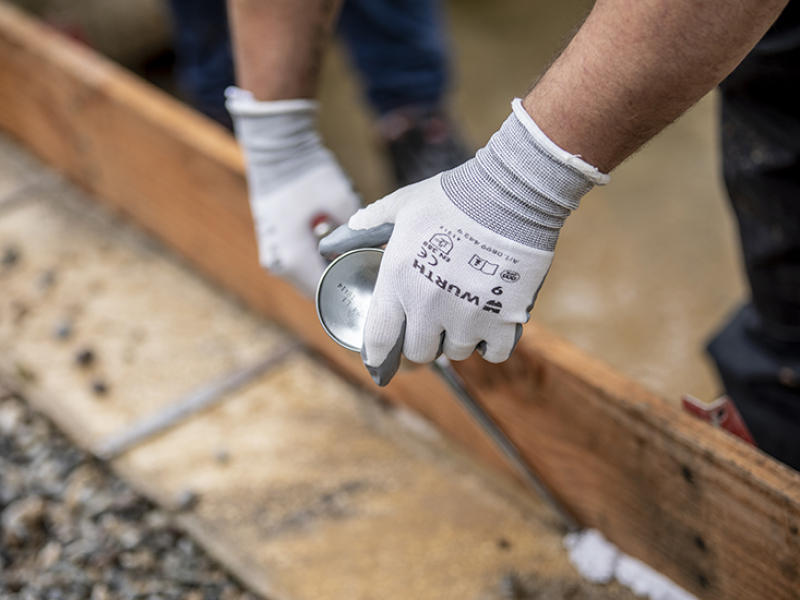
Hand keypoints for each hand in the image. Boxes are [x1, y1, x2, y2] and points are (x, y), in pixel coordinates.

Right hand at [226, 87, 360, 297]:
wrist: (277, 150)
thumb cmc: (310, 174)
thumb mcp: (342, 201)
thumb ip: (358, 234)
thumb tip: (380, 253)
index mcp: (294, 258)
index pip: (328, 294)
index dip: (353, 292)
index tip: (376, 288)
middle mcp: (279, 264)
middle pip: (318, 291)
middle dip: (343, 286)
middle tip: (372, 277)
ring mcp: (272, 256)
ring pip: (307, 281)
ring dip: (330, 277)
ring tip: (358, 265)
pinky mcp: (272, 247)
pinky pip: (299, 269)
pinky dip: (317, 267)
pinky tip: (339, 256)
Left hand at [321, 99, 608, 384]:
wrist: (510, 193)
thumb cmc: (452, 196)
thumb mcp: (401, 205)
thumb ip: (368, 225)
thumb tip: (336, 238)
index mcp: (398, 280)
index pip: (378, 339)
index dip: (378, 356)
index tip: (380, 361)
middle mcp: (428, 306)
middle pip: (419, 352)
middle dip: (422, 340)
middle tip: (431, 323)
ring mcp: (467, 317)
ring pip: (456, 351)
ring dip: (458, 338)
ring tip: (464, 312)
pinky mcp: (504, 321)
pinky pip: (494, 353)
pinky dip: (492, 343)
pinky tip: (492, 322)